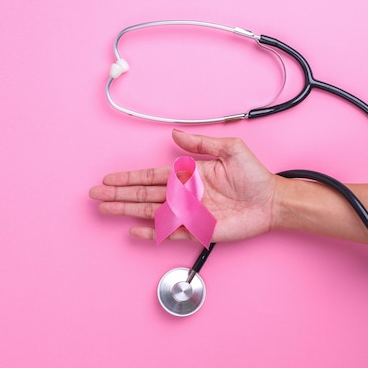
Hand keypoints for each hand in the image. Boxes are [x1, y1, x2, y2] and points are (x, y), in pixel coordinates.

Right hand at [89, 129, 278, 242]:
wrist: (272, 201)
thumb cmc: (254, 176)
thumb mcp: (230, 149)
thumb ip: (200, 144)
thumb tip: (176, 134)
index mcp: (188, 175)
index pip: (151, 176)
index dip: (129, 178)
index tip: (110, 178)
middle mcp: (184, 194)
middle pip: (143, 194)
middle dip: (118, 194)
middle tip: (96, 194)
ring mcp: (189, 213)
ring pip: (150, 212)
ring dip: (127, 210)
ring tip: (106, 208)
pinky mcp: (198, 230)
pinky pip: (170, 232)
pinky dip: (152, 232)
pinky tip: (135, 230)